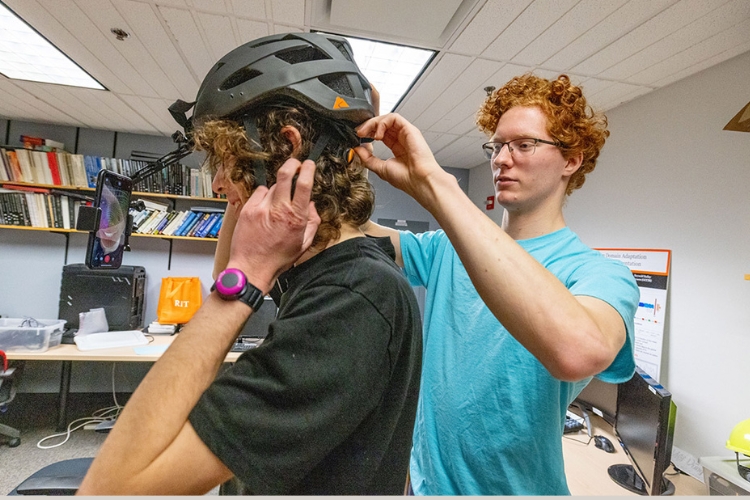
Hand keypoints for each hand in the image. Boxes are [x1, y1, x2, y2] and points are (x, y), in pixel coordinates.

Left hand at [227, 158, 319, 292]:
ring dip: (277, 190)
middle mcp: (278, 210)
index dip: (307, 169)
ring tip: (276, 205)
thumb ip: (312, 222)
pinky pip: (258, 193)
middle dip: (291, 164)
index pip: (304, 185)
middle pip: (284, 174)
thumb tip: (311, 205)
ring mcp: (261, 208)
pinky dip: (263, 197)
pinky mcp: (247, 210)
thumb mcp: (303, 243)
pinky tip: (264, 210)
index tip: (308, 164)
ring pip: (272, 186)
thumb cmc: (277, 259)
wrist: (251, 268)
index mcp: (295, 218)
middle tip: (295, 163)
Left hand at [354, 113, 443, 204]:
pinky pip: (394, 118)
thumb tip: (357, 150)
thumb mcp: (380, 168)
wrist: (419, 182)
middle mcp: (402, 139)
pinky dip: (382, 123)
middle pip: (383, 124)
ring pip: (387, 119)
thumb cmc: (407, 179)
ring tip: (365, 132)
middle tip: (359, 132)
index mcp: (397, 148)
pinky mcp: (410, 129)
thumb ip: (368, 158)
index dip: (368, 132)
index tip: (358, 137)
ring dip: (373, 123)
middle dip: (368, 126)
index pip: (380, 134)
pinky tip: (378, 135)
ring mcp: (406, 133)